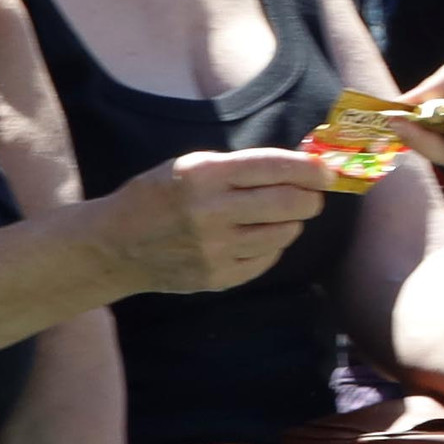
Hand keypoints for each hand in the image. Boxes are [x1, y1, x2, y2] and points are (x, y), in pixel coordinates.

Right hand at [93, 147, 333, 295]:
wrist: (116, 245)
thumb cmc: (157, 195)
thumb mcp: (190, 166)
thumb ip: (239, 167)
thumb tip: (297, 168)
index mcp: (204, 176)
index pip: (273, 167)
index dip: (309, 170)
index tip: (328, 172)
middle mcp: (211, 212)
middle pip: (288, 204)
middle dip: (310, 199)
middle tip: (312, 196)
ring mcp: (215, 249)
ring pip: (282, 234)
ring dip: (291, 223)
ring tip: (279, 216)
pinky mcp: (218, 277)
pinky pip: (266, 260)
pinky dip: (271, 246)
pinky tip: (258, 237)